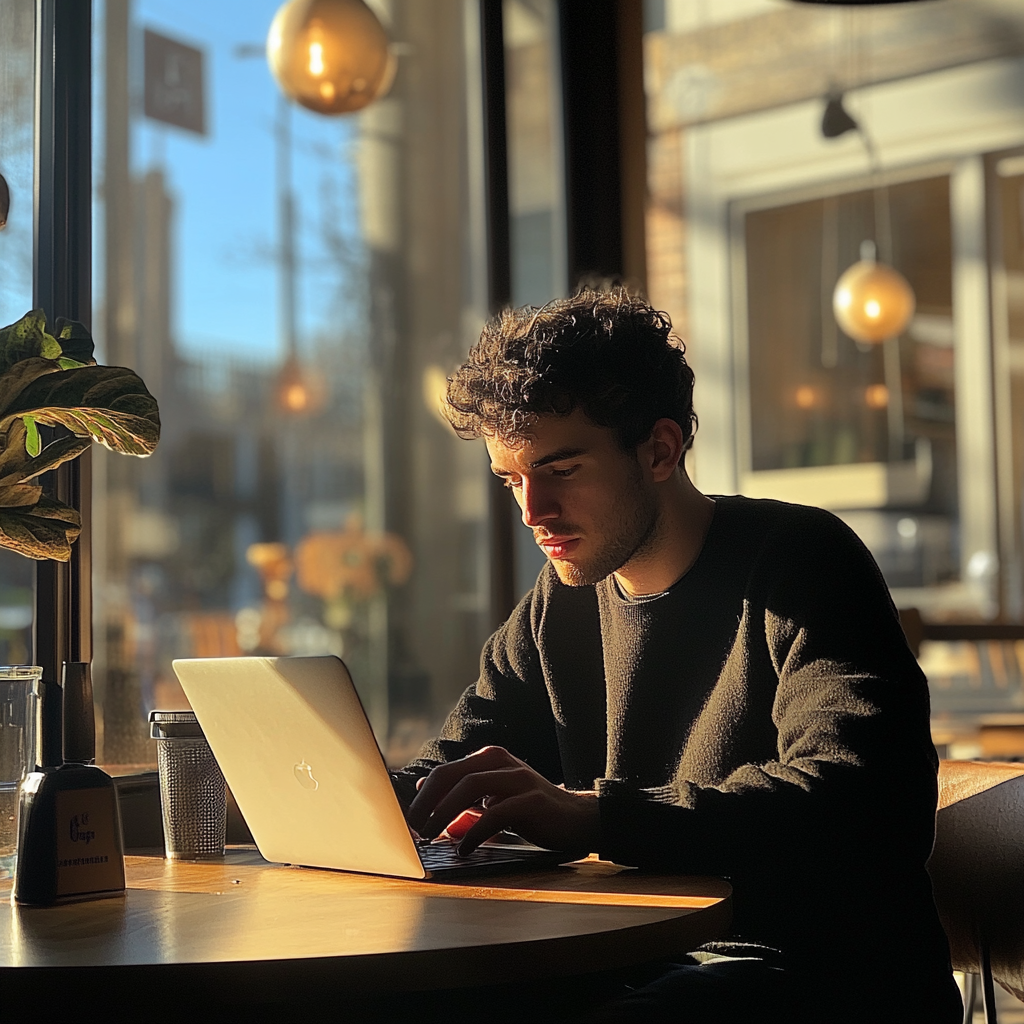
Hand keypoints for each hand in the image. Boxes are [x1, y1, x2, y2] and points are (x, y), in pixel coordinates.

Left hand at [407, 746, 599, 855]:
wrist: (577, 818)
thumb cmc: (531, 811)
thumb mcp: (494, 803)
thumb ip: (466, 803)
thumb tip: (429, 805)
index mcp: (489, 760)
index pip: (446, 772)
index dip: (423, 796)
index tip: (408, 819)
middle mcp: (501, 762)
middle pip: (453, 776)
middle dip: (427, 803)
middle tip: (412, 828)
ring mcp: (517, 778)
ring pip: (470, 787)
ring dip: (444, 813)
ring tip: (430, 836)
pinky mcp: (531, 799)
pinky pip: (495, 813)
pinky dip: (475, 831)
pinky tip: (464, 849)